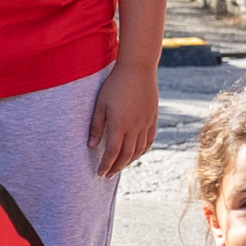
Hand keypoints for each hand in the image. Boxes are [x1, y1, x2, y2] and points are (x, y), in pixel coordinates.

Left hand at [87, 57, 161, 179]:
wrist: (138, 69)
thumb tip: (92, 146)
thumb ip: (96, 126)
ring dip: (129, 161)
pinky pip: (149, 140)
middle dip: (116, 167)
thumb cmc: (115, 85)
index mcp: (120, 124)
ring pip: (139, 150)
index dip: (106, 165)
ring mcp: (146, 123)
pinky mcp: (153, 118)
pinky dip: (142, 150)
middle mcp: (135, 127)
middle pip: (126, 155)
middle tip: (108, 176)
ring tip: (119, 167)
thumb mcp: (100, 104)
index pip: (113, 152)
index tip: (100, 174)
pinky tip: (136, 154)